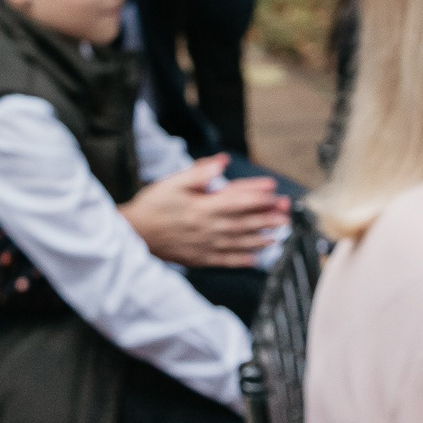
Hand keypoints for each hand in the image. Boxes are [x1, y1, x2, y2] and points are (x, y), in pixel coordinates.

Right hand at [121, 155, 287, 267]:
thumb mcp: (174, 182)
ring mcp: (207, 245)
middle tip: (287, 212)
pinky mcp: (201, 258)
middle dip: (268, 215)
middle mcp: (210, 228)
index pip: (238, 199)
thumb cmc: (153, 205)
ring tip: (279, 234)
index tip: (274, 190)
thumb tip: (223, 161)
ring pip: (240, 242)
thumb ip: (200, 173)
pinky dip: (243, 260)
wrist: (135, 233)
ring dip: (262, 237)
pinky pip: (227, 261)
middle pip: (245, 221)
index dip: (258, 194)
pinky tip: (257, 259)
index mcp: (204, 207)